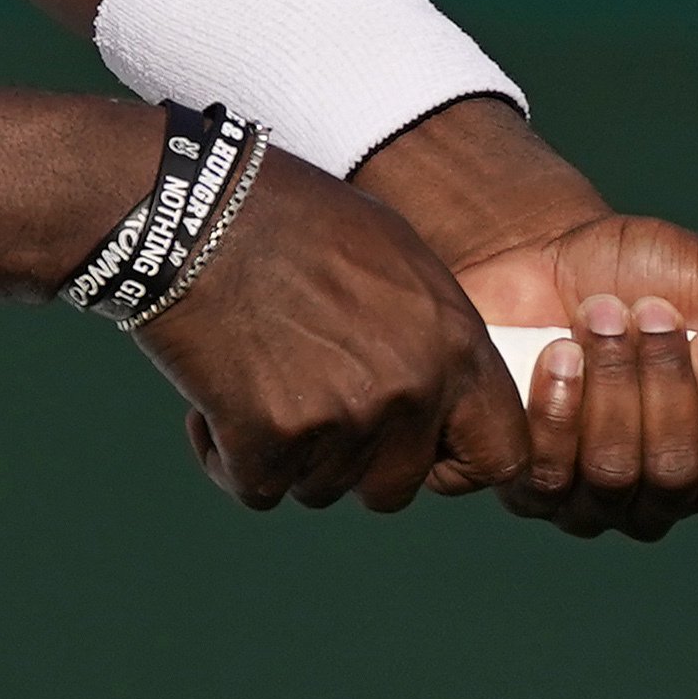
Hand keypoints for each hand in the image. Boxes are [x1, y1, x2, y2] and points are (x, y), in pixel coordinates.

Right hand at [128, 148, 529, 513]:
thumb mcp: (393, 258)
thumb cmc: (289, 219)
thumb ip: (428, 336)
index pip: (501, 455)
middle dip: (349, 465)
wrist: (196, 210)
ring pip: (318, 488)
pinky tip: (212, 399)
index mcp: (453, 343)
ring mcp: (342, 417)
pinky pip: (256, 487)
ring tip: (254, 379)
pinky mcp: (271, 437)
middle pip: (394, 487)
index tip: (416, 454)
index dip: (455, 466)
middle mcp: (410, 387)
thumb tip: (436, 396)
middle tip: (306, 410)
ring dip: (284, 453)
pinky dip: (227, 456)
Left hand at [357, 100, 697, 541]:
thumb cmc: (649, 275)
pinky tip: (558, 351)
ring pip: (612, 473)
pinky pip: (545, 473)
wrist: (545, 251)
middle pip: (672, 474)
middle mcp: (655, 493)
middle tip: (646, 311)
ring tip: (600, 315)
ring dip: (612, 382)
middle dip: (662, 382)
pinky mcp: (523, 480)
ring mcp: (587, 496)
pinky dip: (557, 405)